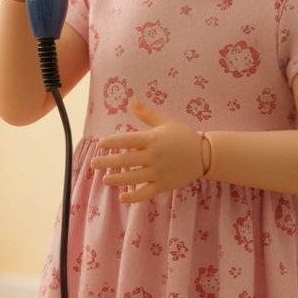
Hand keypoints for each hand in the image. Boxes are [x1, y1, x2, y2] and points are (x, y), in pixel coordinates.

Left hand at [90, 100, 204, 202]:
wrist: (204, 155)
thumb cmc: (182, 136)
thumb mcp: (165, 121)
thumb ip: (146, 113)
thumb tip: (131, 99)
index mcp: (152, 139)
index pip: (127, 140)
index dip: (112, 142)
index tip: (100, 143)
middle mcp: (153, 156)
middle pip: (125, 160)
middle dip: (107, 162)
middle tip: (93, 164)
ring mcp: (158, 173)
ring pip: (132, 178)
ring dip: (117, 179)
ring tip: (105, 180)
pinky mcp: (163, 186)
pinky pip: (145, 193)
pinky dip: (133, 197)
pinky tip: (122, 197)